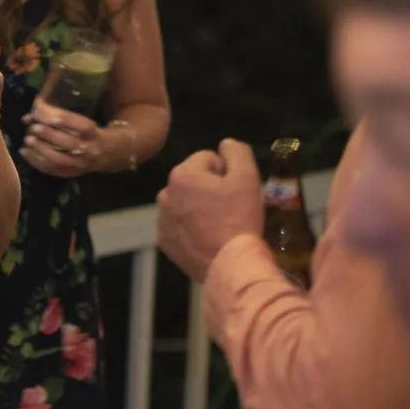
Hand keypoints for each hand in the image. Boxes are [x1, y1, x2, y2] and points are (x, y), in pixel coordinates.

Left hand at [22, 102, 104, 178]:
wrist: (102, 154)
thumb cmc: (84, 132)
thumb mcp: (79, 121)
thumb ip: (56, 116)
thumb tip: (29, 117)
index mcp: (93, 133)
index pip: (83, 126)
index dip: (66, 119)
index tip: (50, 114)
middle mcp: (89, 150)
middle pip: (70, 143)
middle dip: (49, 135)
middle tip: (34, 128)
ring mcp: (80, 164)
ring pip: (59, 159)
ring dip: (40, 149)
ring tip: (27, 139)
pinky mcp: (70, 173)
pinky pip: (51, 170)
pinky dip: (35, 161)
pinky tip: (24, 151)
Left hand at [156, 140, 264, 282]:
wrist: (230, 264)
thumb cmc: (239, 218)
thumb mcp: (247, 177)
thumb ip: (237, 152)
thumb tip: (225, 144)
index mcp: (182, 174)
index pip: (208, 158)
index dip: (227, 172)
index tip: (236, 191)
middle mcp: (165, 194)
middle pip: (195, 180)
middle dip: (211, 189)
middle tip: (230, 208)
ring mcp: (162, 219)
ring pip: (186, 203)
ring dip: (200, 207)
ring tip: (220, 224)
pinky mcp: (165, 241)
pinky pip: (180, 225)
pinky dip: (192, 227)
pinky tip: (208, 238)